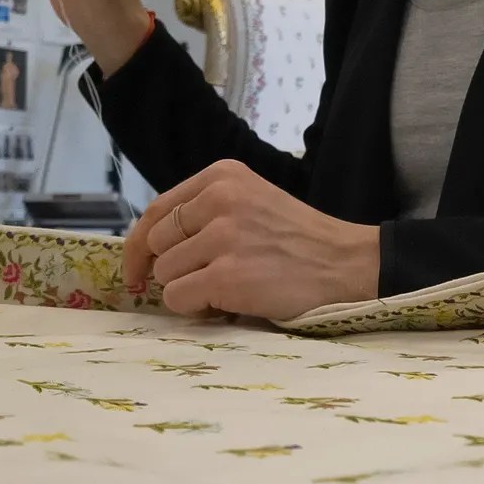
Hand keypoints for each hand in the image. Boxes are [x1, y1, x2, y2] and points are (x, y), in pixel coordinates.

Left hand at [127, 161, 382, 321]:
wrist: (347, 264)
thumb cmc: (299, 240)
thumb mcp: (251, 202)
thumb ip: (205, 212)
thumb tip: (150, 248)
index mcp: (222, 176)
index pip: (156, 210)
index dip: (139, 244)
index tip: (136, 269)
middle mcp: (218, 199)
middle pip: (156, 243)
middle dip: (175, 268)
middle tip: (207, 278)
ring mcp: (222, 237)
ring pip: (165, 273)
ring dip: (189, 289)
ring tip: (228, 287)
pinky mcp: (226, 275)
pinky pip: (178, 298)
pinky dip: (196, 308)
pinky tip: (228, 302)